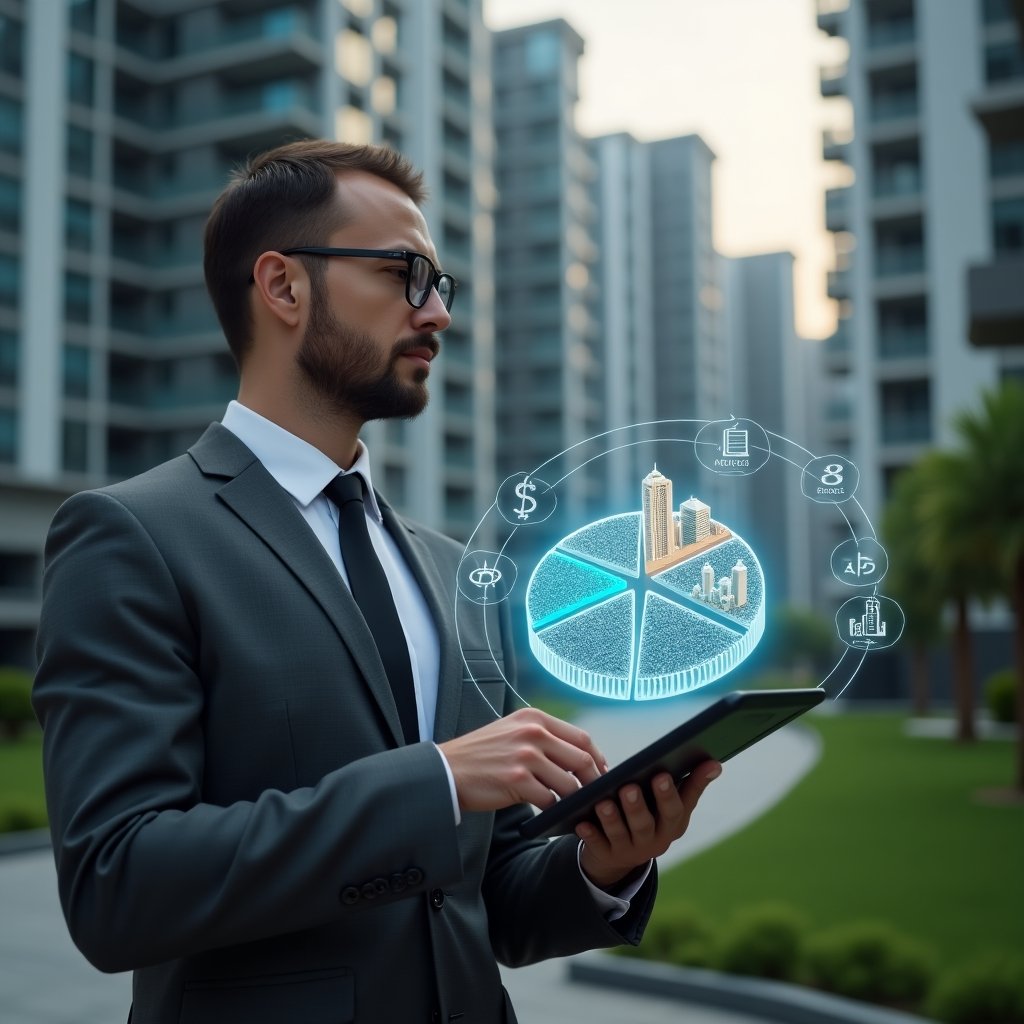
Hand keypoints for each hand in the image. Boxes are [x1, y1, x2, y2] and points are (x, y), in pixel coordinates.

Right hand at [439, 708, 607, 812]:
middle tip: (595, 795)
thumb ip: (543, 737)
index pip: (581, 737)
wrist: (447, 770)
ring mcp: (525, 756)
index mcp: (535, 718)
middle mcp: (533, 733)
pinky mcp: (517, 780)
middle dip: (593, 781)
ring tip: (570, 806)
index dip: (597, 758)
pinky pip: (549, 799)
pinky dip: (553, 809)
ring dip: (572, 799)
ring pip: (568, 783)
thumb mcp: (513, 731)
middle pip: (581, 759)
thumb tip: (577, 757)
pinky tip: (549, 812)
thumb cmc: (481, 754)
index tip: (602, 773)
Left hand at [576, 762, 721, 889]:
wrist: (624, 852)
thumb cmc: (654, 815)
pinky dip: (590, 835)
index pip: (674, 810)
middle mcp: (653, 841)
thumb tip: (714, 762)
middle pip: (645, 824)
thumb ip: (692, 784)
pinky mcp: (606, 855)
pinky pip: (597, 845)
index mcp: (672, 825)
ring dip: (612, 819)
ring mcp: (629, 850)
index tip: (662, 775)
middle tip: (629, 787)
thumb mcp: (674, 804)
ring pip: (620, 834)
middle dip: (637, 807)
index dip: (669, 794)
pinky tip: (582, 823)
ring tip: (603, 802)